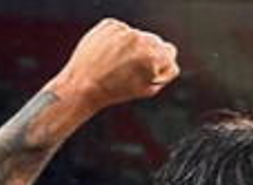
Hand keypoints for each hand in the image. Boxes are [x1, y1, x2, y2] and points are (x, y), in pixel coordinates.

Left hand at [53, 19, 178, 110]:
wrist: (82, 85)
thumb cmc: (114, 91)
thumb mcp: (147, 89)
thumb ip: (165, 73)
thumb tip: (169, 61)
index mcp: (153, 56)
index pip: (170, 53)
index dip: (160, 64)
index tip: (150, 72)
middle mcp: (140, 39)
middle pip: (155, 41)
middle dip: (146, 54)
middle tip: (129, 69)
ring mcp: (124, 30)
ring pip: (137, 36)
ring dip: (130, 47)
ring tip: (115, 62)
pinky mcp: (110, 25)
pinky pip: (119, 31)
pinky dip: (115, 40)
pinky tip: (106, 54)